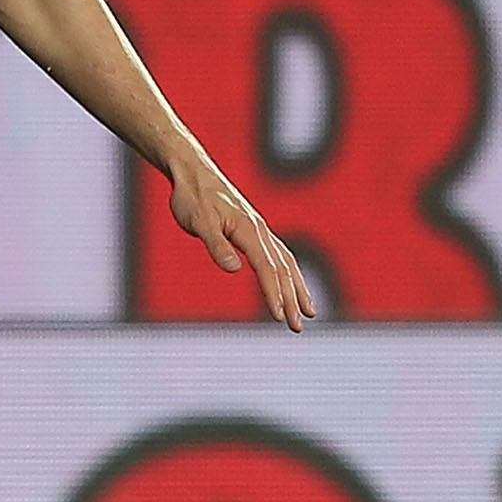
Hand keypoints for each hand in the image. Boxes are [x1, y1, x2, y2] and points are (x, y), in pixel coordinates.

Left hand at [171, 163, 311, 331]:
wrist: (193, 173)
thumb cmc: (193, 197)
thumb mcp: (199, 222)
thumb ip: (216, 245)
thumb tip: (234, 269)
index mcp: (249, 230)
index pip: (267, 268)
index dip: (273, 293)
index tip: (279, 317)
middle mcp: (260, 230)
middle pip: (283, 270)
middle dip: (292, 300)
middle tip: (297, 328)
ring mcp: (260, 230)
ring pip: (287, 263)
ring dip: (298, 289)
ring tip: (309, 312)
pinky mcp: (255, 231)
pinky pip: (280, 255)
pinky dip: (290, 274)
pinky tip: (292, 285)